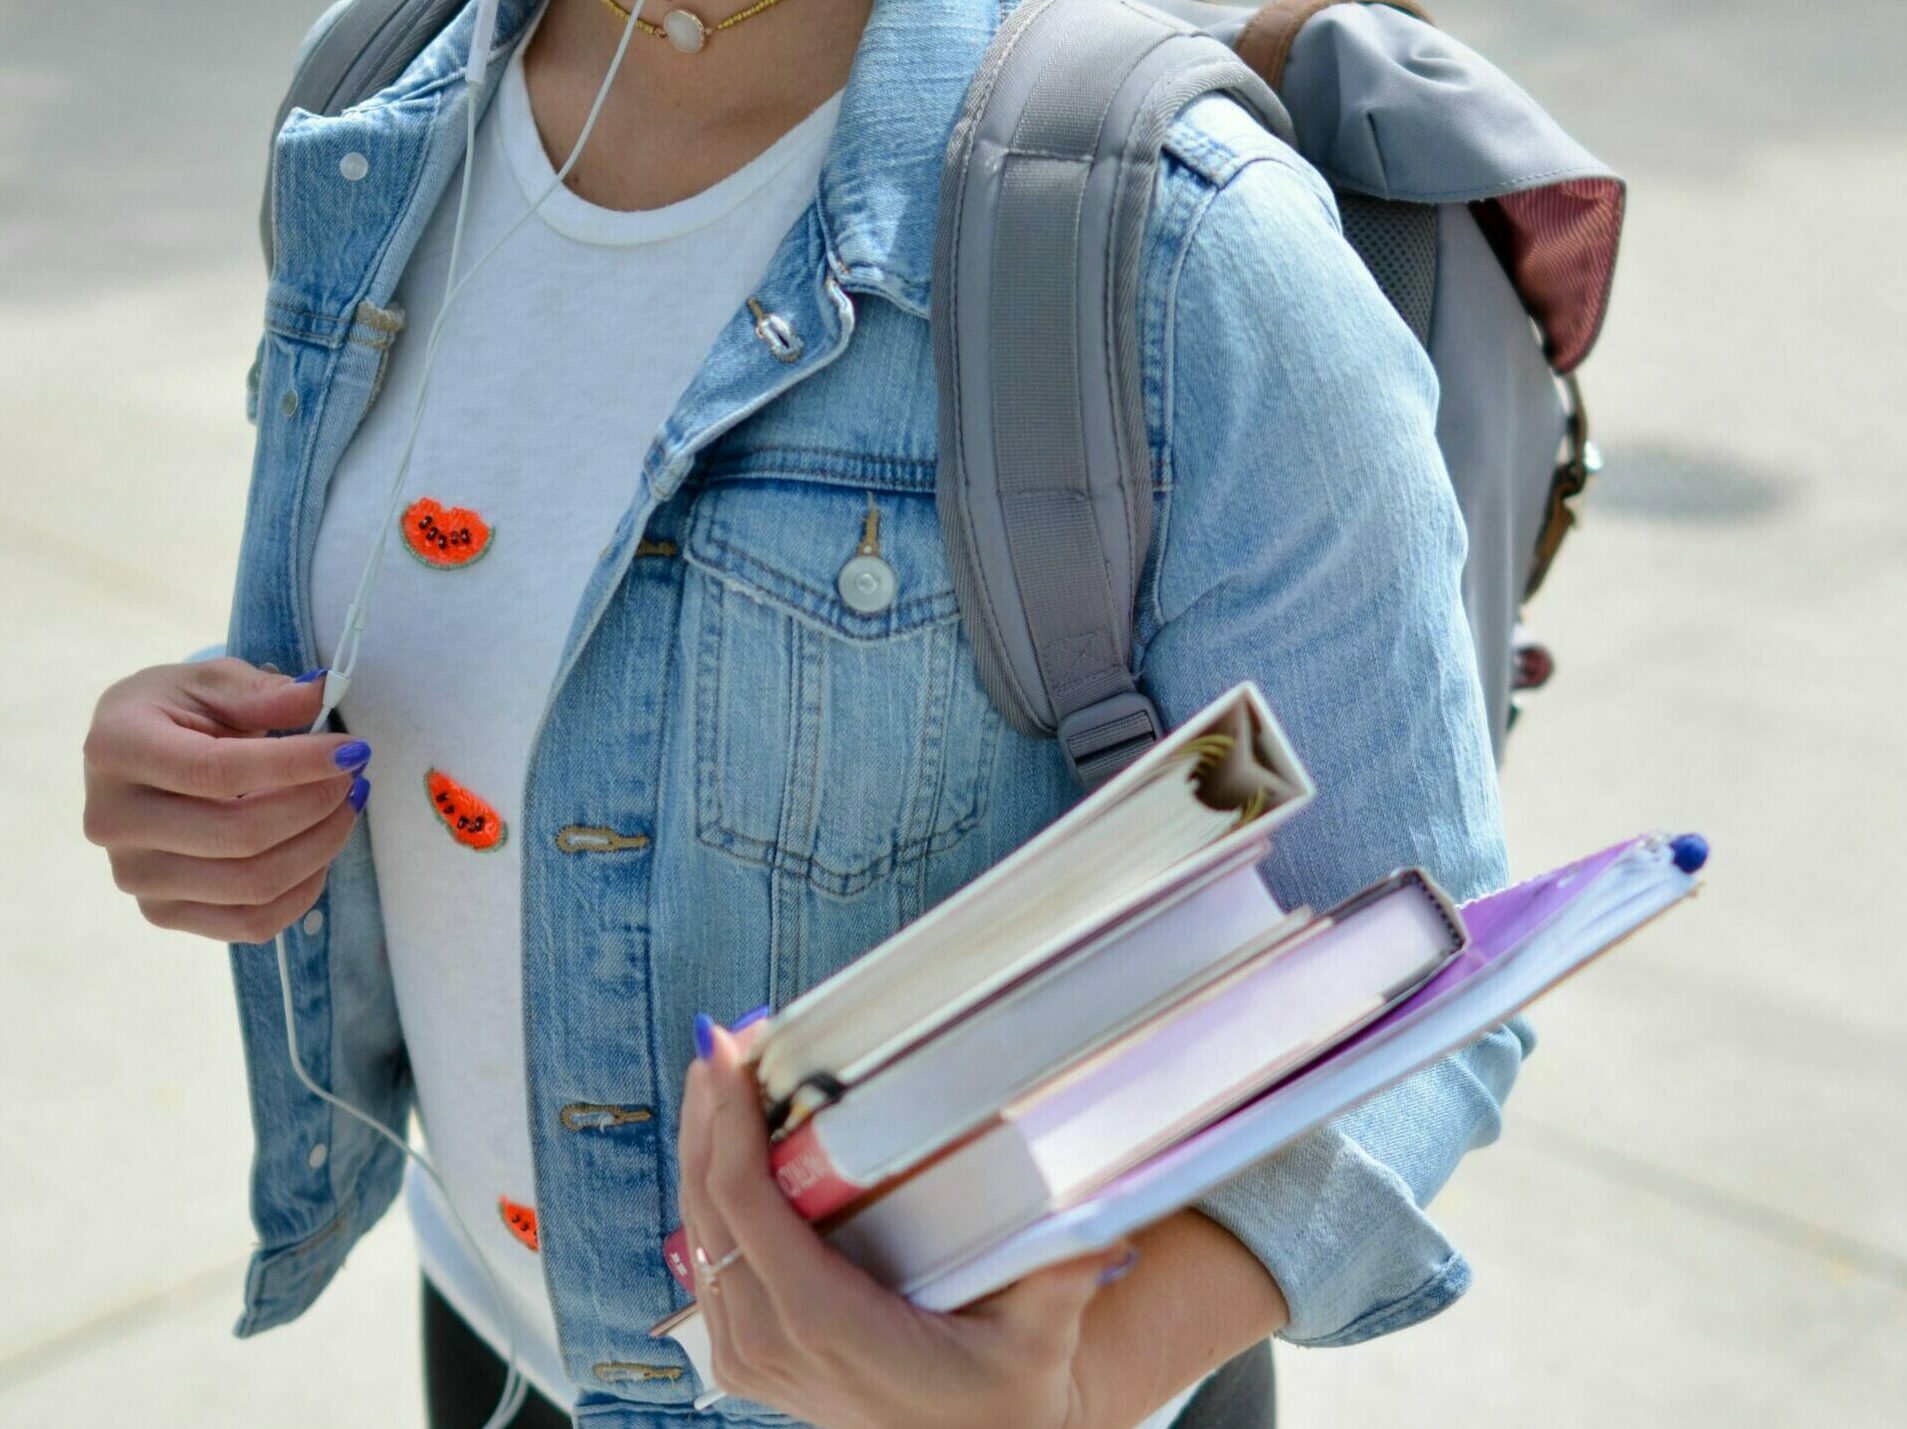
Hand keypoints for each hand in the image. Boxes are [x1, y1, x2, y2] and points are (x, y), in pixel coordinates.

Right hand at [82, 659, 372, 942]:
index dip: (295, 764)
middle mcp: (113, 821)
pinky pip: (250, 924)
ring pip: (252, 886)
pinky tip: (319, 851)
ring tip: (345, 808)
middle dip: (316, 806)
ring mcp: (136, 876)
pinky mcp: (162, 912)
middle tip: (353, 779)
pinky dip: (302, 891)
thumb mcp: (212, 682)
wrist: (133, 758)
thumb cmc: (176, 713)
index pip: (216, 770)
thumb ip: (263, 692)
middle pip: (240, 836)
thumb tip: (320, 694)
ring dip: (320, 847)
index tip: (352, 751)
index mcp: (116, 750)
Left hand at [671, 1019, 1130, 1428]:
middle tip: (722, 1042)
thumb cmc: (1000, 1403)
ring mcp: (751, 1355)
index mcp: (824, 1322)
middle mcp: (771, 1341)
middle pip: (708, 1206)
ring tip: (720, 1076)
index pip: (746, 1205)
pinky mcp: (749, 1357)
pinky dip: (711, 1197)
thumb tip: (1098, 1219)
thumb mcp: (1037, 1341)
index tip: (729, 1055)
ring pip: (699, 1232)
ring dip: (703, 1149)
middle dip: (708, 1115)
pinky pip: (710, 1263)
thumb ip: (1061, 1277)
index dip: (728, 1123)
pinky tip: (725, 1149)